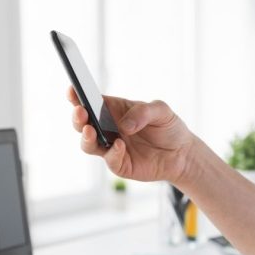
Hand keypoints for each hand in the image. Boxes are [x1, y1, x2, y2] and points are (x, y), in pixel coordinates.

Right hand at [67, 86, 195, 182]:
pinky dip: (112, 153)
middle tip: (80, 112)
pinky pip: (110, 159)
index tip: (72, 90)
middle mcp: (108, 128)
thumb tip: (124, 125)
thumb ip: (143, 112)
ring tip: (91, 130)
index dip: (77, 96)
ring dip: (86, 137)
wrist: (182, 154)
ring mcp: (111, 147)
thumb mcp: (161, 110)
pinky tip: (120, 145)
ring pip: (88, 144)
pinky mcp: (119, 164)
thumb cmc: (168, 127)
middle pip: (82, 123)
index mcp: (113, 110)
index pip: (90, 101)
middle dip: (77, 117)